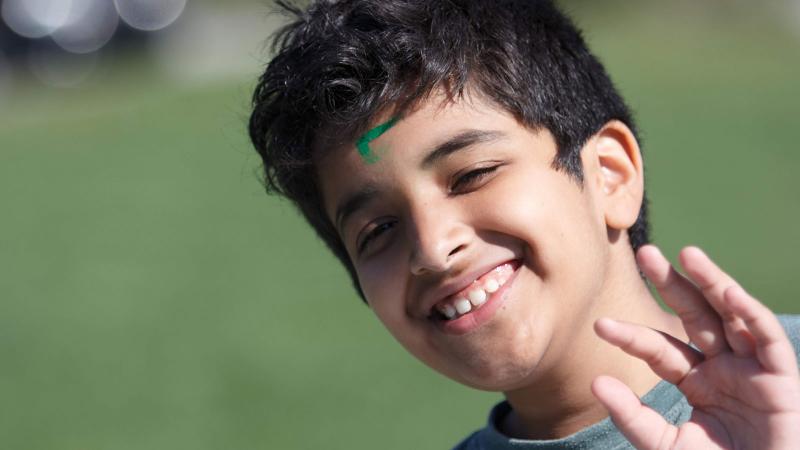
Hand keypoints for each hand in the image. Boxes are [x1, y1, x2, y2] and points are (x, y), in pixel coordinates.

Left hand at [591, 245, 799, 449]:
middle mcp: (721, 366)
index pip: (658, 348)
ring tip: (687, 253)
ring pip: (731, 315)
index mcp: (694, 380)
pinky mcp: (781, 377)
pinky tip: (727, 292)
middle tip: (645, 253)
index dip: (631, 335)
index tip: (600, 325)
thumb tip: (595, 382)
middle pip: (695, 315)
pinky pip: (767, 338)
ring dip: (712, 282)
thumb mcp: (665, 444)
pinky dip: (750, 314)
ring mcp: (751, 368)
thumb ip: (633, 416)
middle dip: (672, 283)